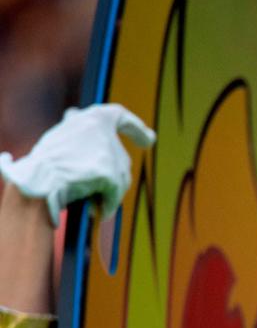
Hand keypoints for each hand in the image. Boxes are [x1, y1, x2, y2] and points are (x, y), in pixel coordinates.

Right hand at [0, 103, 154, 225]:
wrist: (36, 181)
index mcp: (91, 119)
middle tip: (89, 186)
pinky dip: (106, 204)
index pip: (117, 116)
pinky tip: (96, 212)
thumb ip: (75, 130)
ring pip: (120, 177)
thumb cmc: (43, 164)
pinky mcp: (109, 174)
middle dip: (110, 176)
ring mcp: (108, 154)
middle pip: (119, 159)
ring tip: (85, 196)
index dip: (135, 127)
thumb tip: (75, 114)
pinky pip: (114, 194)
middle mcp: (104, 133)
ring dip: (107, 191)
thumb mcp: (60, 137)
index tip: (150, 139)